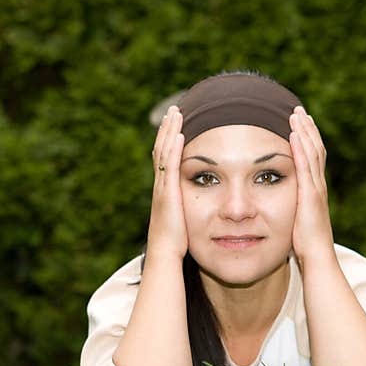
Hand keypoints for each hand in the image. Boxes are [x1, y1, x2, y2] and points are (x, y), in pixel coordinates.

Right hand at [147, 105, 187, 259]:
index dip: (168, 140)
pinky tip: (180, 134)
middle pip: (161, 149)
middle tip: (174, 110)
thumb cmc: (176, 244)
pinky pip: (170, 166)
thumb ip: (189, 208)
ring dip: (170, 132)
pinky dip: (173, 149)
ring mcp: (162, 189)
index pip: (165, 159)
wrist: (165, 255)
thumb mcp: (185, 219)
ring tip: (176, 113)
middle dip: (167, 129)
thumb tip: (204, 205)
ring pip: (163, 153)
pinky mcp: (168, 194)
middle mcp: (161, 186)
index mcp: (165, 190)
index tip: (175, 124)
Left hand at [289, 106, 334, 263]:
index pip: (312, 159)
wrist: (317, 257)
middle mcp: (318, 186)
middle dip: (307, 129)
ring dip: (304, 132)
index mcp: (314, 191)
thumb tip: (276, 206)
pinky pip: (305, 166)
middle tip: (299, 111)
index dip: (307, 140)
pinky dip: (301, 148)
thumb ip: (289, 209)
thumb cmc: (305, 245)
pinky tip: (294, 134)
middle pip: (315, 149)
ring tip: (296, 114)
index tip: (299, 124)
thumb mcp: (295, 221)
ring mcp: (316, 189)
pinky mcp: (310, 194)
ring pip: (312, 153)